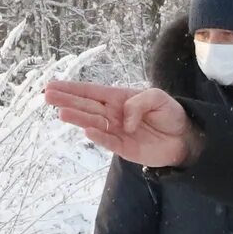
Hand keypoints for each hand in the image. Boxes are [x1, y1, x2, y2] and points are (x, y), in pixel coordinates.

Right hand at [45, 81, 199, 168]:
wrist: (185, 137)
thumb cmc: (169, 113)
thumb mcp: (158, 98)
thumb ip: (140, 103)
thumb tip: (124, 119)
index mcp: (118, 98)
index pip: (92, 92)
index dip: (72, 88)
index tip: (52, 85)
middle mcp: (113, 114)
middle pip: (86, 106)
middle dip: (67, 100)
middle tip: (47, 96)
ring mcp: (116, 131)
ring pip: (93, 123)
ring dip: (78, 118)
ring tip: (61, 112)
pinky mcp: (124, 148)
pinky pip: (109, 142)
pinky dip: (99, 137)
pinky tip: (86, 131)